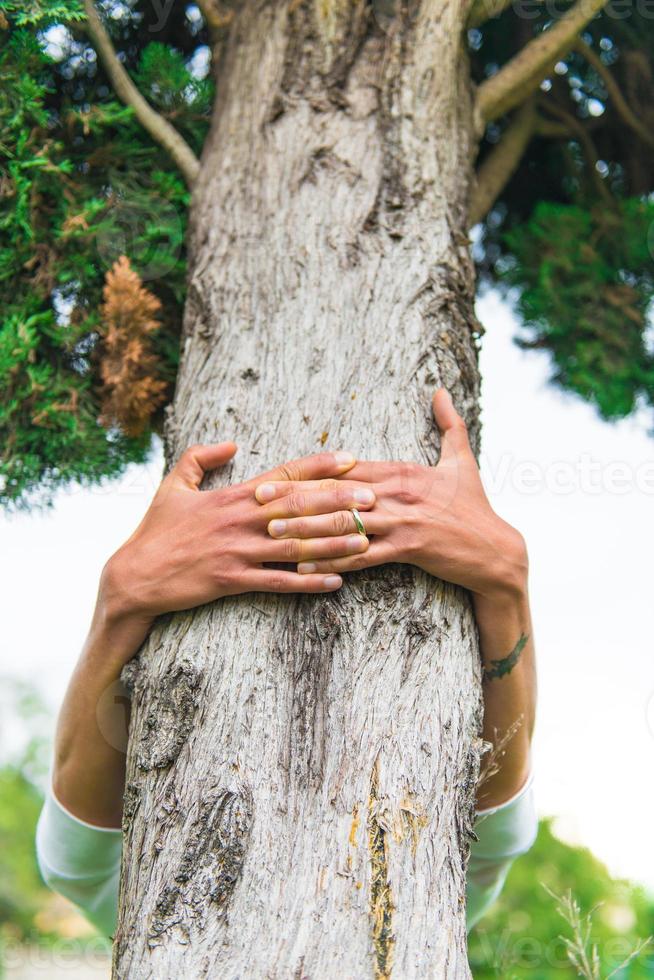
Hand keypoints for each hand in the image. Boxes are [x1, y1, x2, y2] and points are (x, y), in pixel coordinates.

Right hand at [99, 444, 376, 627]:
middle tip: (374, 497)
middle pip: (298, 507)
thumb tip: (231, 443)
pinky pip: (278, 582)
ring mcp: (237, 551)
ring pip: (295, 545)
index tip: (350, 459)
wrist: (134, 575)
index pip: (283, 474)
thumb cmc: (155, 530)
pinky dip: (308, 583)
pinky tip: (336, 582)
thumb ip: (200, 458)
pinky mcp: (232, 580)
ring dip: (333, 543)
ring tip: (366, 540)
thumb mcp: (172, 485)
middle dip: (339, 501)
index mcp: (231, 495)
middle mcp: (239, 519)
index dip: (319, 465)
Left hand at [257, 390, 526, 598]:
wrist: (496, 549)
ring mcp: (403, 520)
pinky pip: (363, 556)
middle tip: (259, 500)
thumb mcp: (464, 460)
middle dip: (295, 497)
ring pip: (344, 524)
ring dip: (304, 529)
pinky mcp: (410, 548)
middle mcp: (399, 492)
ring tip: (272, 533)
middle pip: (337, 493)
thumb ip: (450, 424)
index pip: (347, 468)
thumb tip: (441, 390)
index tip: (278, 471)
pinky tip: (305, 566)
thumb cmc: (475, 505)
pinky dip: (331, 561)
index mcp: (403, 471)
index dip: (310, 471)